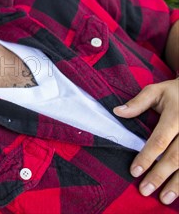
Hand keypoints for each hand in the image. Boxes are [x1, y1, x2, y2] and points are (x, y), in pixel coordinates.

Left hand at [114, 78, 178, 204]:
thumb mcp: (157, 91)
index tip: (134, 171)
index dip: (147, 157)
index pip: (159, 141)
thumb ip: (138, 102)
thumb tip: (117, 112)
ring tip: (164, 199)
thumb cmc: (175, 93)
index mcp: (176, 117)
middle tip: (145, 190)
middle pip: (175, 158)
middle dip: (159, 176)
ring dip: (177, 184)